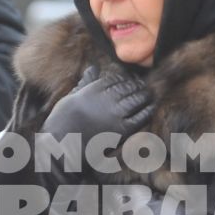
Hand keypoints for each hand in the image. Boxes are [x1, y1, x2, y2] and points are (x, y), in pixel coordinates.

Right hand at [38, 68, 151, 187]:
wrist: (63, 146)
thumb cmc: (63, 122)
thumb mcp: (72, 97)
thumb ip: (86, 83)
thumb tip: (94, 67)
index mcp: (93, 90)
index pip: (114, 79)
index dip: (124, 78)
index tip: (129, 79)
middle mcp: (105, 100)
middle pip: (127, 88)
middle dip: (136, 85)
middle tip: (142, 85)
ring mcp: (115, 115)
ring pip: (136, 99)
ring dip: (144, 95)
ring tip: (148, 94)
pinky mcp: (122, 130)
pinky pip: (140, 117)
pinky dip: (147, 110)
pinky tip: (151, 107)